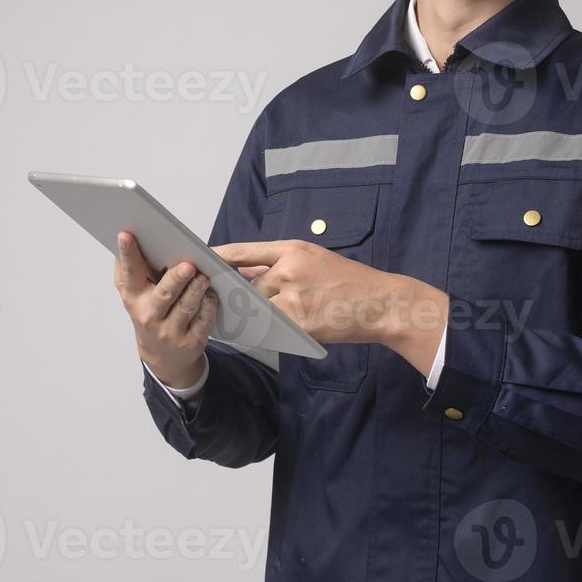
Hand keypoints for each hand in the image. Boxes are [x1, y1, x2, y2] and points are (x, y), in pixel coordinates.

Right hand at [112, 230, 216, 388]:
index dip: (128, 254)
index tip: (126, 234)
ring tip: (204, 276)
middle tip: (187, 265)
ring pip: (186, 307)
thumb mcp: (134, 296)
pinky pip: (203, 321)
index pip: (130, 273)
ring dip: (197, 290)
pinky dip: (209, 306)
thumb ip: (129, 270)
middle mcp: (150, 315)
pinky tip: (212, 294)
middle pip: (164, 294)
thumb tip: (125, 236)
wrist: (163, 357)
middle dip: (175, 279)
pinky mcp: (191, 341)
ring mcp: (171, 331)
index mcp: (134, 298)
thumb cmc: (149, 315)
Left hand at [210, 239, 431, 346]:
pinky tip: (267, 332)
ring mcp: (294, 296)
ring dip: (255, 314)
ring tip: (253, 317)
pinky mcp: (300, 321)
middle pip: (249, 285)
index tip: (200, 259)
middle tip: (226, 300)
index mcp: (293, 249)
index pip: (245, 251)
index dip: (220, 256)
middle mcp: (290, 269)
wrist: (381, 302)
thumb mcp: (315, 260)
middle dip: (242, 295)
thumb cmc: (350, 282)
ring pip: (259, 307)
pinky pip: (272, 327)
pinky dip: (267, 329)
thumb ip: (280, 265)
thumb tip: (248, 269)